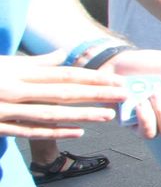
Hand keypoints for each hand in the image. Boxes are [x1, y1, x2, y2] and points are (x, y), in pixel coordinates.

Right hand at [0, 52, 123, 138]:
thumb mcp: (4, 64)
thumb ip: (35, 62)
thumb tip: (63, 54)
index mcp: (16, 73)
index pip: (62, 75)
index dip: (92, 78)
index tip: (116, 80)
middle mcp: (14, 90)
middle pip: (63, 93)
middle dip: (96, 94)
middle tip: (123, 95)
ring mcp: (6, 110)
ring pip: (52, 114)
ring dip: (83, 115)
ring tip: (109, 115)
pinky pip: (31, 132)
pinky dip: (56, 132)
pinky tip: (79, 132)